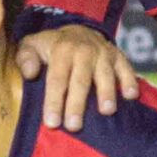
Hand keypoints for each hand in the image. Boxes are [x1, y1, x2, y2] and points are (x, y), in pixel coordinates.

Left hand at [18, 24, 138, 129]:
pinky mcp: (118, 56)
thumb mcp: (31, 46)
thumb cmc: (51, 47)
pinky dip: (129, 81)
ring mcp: (103, 53)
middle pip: (80, 81)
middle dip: (77, 104)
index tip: (51, 123)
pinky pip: (126, 68)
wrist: (78, 29)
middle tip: (74, 126)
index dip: (53, 101)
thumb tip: (30, 73)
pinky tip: (130, 96)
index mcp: (61, 51)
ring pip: (105, 75)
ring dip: (106, 93)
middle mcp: (84, 51)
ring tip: (106, 111)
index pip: (57, 79)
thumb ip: (26, 58)